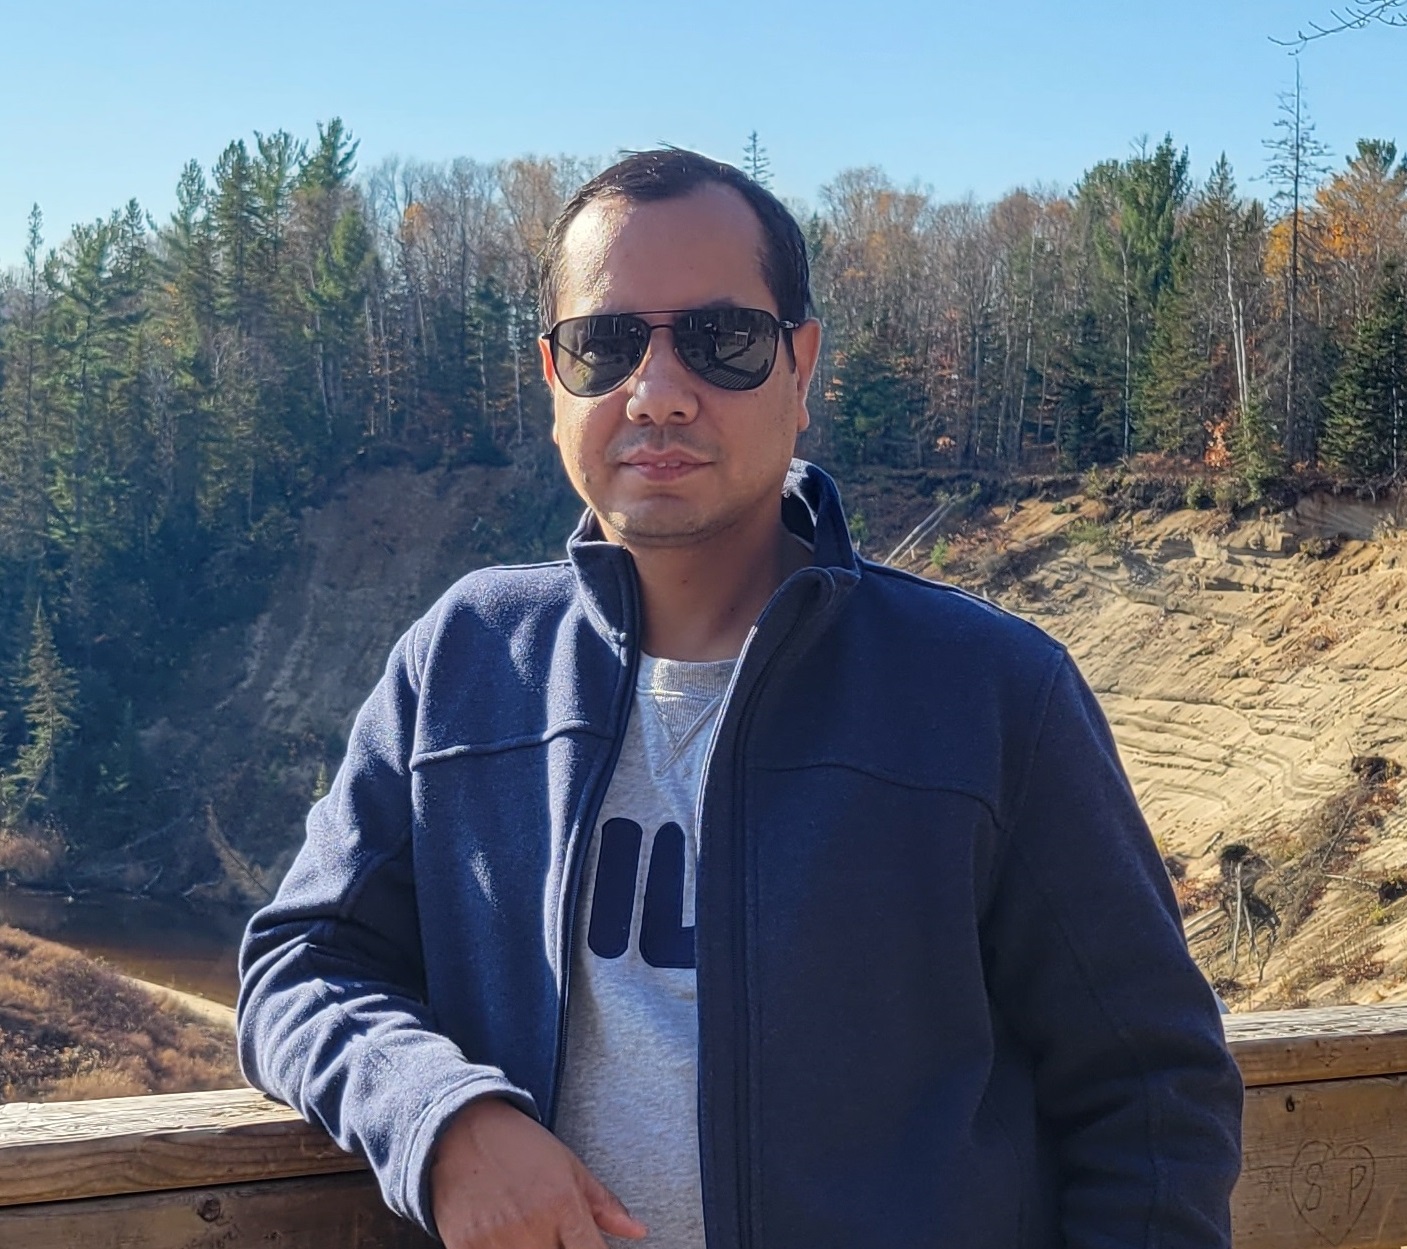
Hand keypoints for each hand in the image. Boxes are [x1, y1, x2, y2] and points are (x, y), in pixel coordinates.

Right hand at [429, 1097, 648, 1247]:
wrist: (459, 1128)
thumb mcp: (568, 1165)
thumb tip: (638, 1232)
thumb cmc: (519, 1146)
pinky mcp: (465, 1248)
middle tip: (553, 1235)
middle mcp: (532, 1227)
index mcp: (563, 1205)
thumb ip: (604, 1204)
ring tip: (527, 1234)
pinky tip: (502, 1239)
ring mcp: (497, 1241)